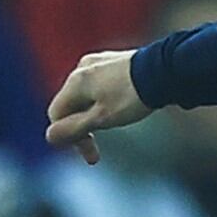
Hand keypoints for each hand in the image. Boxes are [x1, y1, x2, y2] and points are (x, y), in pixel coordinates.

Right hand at [46, 49, 148, 164]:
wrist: (166, 70)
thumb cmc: (133, 96)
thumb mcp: (101, 118)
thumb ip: (74, 128)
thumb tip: (50, 137)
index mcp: (76, 81)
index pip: (56, 114)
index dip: (69, 138)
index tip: (90, 154)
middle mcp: (82, 68)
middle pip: (70, 106)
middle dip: (82, 131)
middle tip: (96, 153)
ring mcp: (98, 63)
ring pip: (85, 97)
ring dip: (93, 118)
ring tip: (113, 126)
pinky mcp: (113, 62)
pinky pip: (99, 87)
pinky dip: (103, 103)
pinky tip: (121, 109)